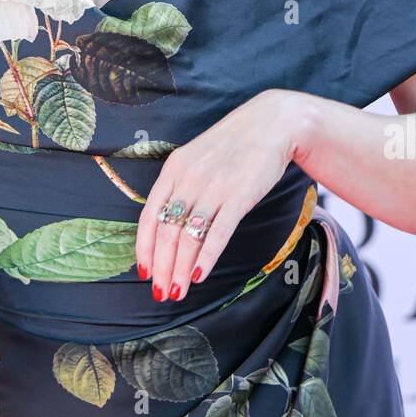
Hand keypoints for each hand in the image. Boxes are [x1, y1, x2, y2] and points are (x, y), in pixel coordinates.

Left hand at [135, 88, 320, 303]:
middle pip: (166, 231)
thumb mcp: (197, 158)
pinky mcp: (238, 197)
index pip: (149, 215)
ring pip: (188, 237)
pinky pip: (217, 233)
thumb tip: (168, 223)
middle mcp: (189, 179)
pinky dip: (206, 257)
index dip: (145, 246)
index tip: (143, 271)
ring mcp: (213, 188)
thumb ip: (181, 186)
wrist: (272, 124)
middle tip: (160, 292)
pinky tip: (199, 275)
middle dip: (161, 267)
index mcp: (174, 169)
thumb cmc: (233, 145)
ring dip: (180, 269)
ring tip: (177, 291)